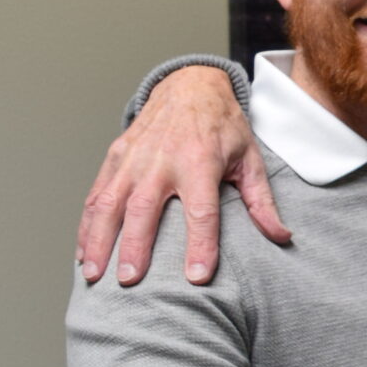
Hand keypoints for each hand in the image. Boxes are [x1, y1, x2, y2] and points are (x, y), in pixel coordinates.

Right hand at [76, 65, 289, 286]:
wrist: (190, 85)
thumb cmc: (223, 128)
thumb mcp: (250, 159)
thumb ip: (261, 201)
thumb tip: (282, 238)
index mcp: (200, 162)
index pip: (202, 212)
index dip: (201, 246)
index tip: (196, 278)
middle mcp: (162, 161)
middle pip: (144, 209)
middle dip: (135, 246)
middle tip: (130, 281)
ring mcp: (134, 158)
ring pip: (110, 203)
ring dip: (99, 241)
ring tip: (95, 276)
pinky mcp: (116, 156)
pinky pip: (96, 194)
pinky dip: (87, 226)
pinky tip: (84, 254)